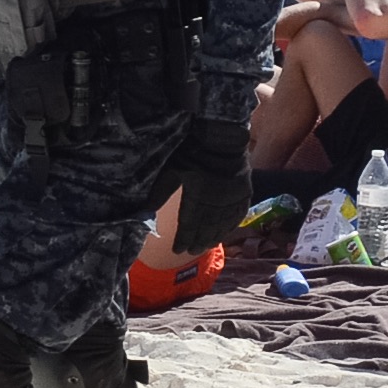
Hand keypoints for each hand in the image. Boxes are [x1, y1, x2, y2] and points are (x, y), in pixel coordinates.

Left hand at [167, 117, 253, 266]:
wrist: (222, 135)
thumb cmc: (193, 151)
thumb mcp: (172, 171)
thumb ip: (159, 193)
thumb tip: (143, 211)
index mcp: (198, 198)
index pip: (189, 224)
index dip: (183, 238)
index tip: (178, 249)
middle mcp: (216, 202)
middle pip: (206, 227)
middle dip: (198, 240)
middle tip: (191, 251)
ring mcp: (232, 197)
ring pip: (223, 223)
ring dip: (214, 236)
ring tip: (206, 245)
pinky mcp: (244, 191)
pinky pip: (238, 213)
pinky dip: (232, 224)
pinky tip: (227, 230)